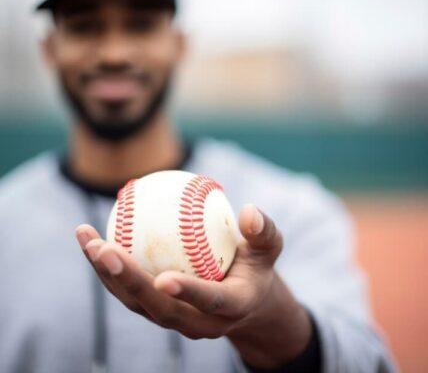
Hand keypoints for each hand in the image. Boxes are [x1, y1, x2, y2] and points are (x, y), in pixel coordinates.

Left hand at [76, 204, 310, 368]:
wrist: (245, 298)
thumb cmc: (257, 267)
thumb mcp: (269, 247)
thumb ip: (264, 231)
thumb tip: (249, 210)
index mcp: (231, 307)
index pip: (210, 302)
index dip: (189, 293)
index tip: (164, 278)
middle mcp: (199, 322)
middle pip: (160, 309)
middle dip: (129, 283)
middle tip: (104, 250)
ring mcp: (175, 319)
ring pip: (136, 303)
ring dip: (108, 274)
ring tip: (87, 238)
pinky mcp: (157, 309)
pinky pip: (129, 292)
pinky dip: (109, 268)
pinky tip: (94, 240)